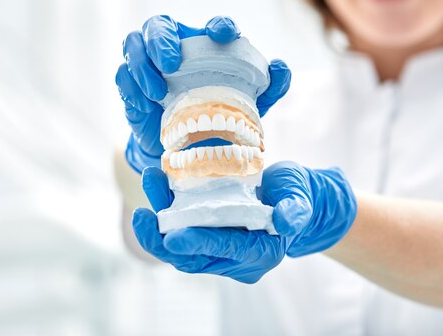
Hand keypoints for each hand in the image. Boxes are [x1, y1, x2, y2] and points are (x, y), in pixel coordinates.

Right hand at [115, 15, 291, 172]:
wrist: (186, 148)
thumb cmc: (217, 115)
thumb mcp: (247, 105)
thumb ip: (269, 87)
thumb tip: (281, 68)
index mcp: (204, 46)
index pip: (210, 28)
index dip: (217, 26)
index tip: (224, 35)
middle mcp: (174, 47)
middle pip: (158, 25)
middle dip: (162, 39)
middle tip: (171, 63)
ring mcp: (148, 65)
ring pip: (133, 44)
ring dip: (142, 65)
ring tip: (157, 92)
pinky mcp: (130, 86)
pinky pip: (122, 76)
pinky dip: (131, 87)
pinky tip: (145, 103)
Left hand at [132, 161, 356, 283]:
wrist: (290, 198)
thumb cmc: (296, 195)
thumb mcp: (300, 197)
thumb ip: (295, 209)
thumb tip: (286, 221)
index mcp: (261, 252)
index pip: (227, 249)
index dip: (200, 243)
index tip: (173, 236)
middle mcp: (237, 259)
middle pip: (193, 258)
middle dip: (162, 239)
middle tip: (142, 217)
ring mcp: (219, 250)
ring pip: (180, 246)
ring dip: (157, 221)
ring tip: (148, 183)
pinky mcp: (206, 236)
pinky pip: (180, 229)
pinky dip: (165, 209)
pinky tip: (156, 184)